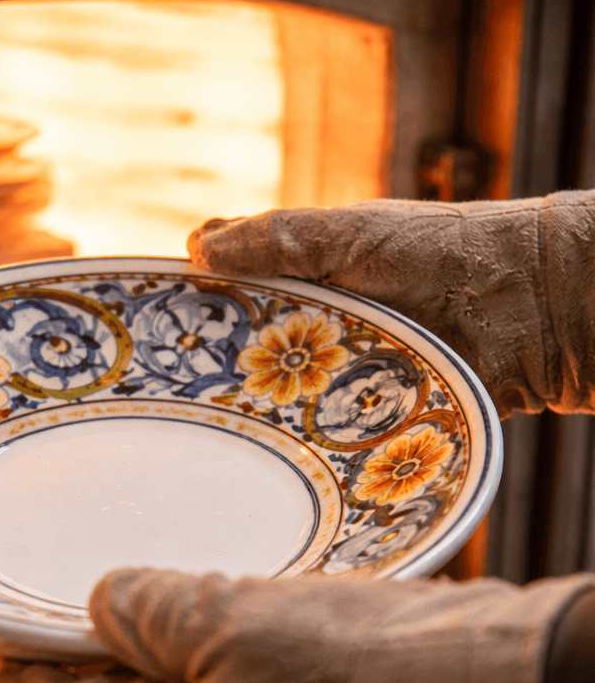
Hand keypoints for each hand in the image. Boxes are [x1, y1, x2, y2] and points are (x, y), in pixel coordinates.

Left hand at [0, 567, 594, 682]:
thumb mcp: (233, 631)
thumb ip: (153, 614)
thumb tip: (100, 602)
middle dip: (62, 672)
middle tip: (25, 628)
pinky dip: (193, 641)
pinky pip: (226, 674)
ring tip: (94, 611)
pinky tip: (194, 608)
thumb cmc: (361, 682)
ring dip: (127, 652)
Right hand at [186, 192, 594, 416]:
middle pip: (242, 346)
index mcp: (303, 274)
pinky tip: (254, 449)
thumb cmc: (439, 251)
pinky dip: (289, 439)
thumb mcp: (351, 233)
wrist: (529, 307)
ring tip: (196, 423)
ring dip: (244, 406)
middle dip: (208, 362)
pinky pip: (313, 431)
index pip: (231, 285)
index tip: (154, 314)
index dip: (195, 298)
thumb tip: (195, 247)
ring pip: (271, 394)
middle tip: (166, 381)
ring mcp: (333, 372)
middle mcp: (312, 323)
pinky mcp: (358, 415)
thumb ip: (278, 238)